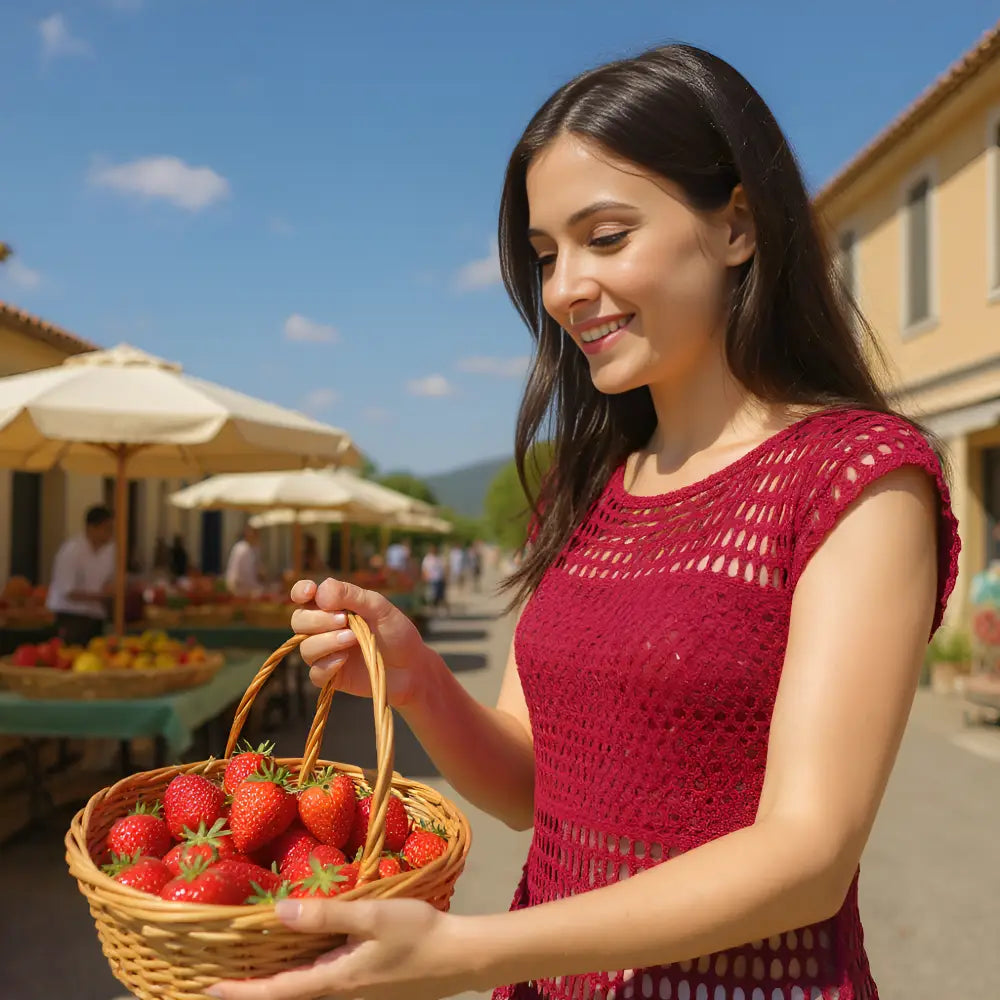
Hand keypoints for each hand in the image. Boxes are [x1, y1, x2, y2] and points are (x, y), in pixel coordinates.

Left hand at [205, 898, 478, 999]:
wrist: (461, 957)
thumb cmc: (419, 934)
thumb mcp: (374, 917)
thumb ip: (328, 914)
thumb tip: (279, 912)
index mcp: (335, 981)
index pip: (277, 992)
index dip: (240, 993)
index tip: (208, 989)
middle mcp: (340, 996)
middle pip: (287, 998)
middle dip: (254, 992)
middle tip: (222, 978)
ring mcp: (355, 996)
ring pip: (306, 994)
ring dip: (278, 985)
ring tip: (253, 970)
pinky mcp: (368, 990)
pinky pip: (324, 988)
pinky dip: (302, 979)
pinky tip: (303, 961)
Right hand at [290, 578, 433, 707]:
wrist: (412, 666)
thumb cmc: (396, 632)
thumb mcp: (379, 608)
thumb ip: (352, 596)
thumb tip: (320, 591)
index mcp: (333, 607)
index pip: (304, 596)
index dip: (301, 592)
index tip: (311, 592)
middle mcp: (324, 629)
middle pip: (299, 620)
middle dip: (318, 619)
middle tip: (344, 620)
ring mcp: (326, 653)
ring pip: (305, 647)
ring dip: (325, 641)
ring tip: (352, 639)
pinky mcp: (331, 677)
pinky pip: (315, 672)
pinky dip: (328, 665)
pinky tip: (345, 659)